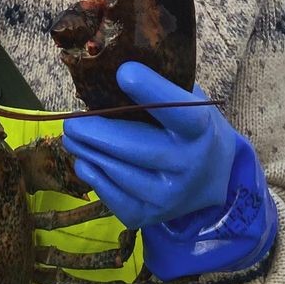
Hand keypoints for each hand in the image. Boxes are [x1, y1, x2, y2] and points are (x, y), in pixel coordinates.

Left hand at [62, 60, 238, 229]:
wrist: (214, 178)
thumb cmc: (191, 129)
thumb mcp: (189, 102)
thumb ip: (159, 89)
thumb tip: (109, 68)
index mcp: (200, 129)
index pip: (178, 111)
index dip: (152, 92)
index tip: (123, 73)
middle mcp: (188, 165)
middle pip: (135, 148)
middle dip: (95, 132)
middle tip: (70, 121)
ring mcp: (169, 195)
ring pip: (118, 173)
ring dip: (88, 153)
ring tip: (72, 138)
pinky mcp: (149, 215)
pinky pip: (112, 196)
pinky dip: (93, 176)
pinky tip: (85, 162)